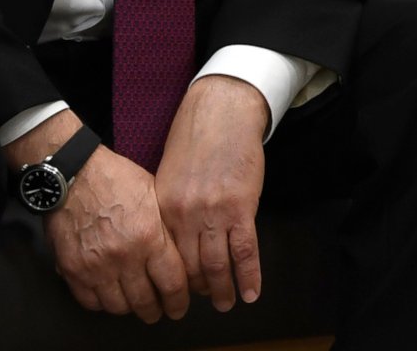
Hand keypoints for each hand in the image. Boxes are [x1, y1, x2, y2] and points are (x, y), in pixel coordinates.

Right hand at [26, 121, 191, 320]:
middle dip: (156, 310)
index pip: (172, 284)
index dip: (179, 301)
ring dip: (130, 308)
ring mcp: (96, 266)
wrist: (75, 174)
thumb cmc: (117, 178)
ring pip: (118, 306)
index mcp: (149, 237)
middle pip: (145, 301)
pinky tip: (110, 295)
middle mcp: (124, 257)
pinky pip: (90, 301)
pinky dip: (102, 303)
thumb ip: (166, 230)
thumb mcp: (155, 196)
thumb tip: (180, 257)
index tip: (180, 306)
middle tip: (160, 310)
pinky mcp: (73, 270)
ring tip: (136, 303)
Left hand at [155, 75, 269, 310]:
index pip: (169, 257)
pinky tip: (251, 292)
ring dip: (224, 290)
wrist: (223, 112)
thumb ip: (171, 208)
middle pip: (191, 267)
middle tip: (208, 301)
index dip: (178, 278)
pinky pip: (245, 252)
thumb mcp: (170, 175)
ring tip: (228, 303)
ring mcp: (214, 214)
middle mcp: (185, 216)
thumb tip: (177, 239)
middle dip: (200, 289)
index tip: (184, 289)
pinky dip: (250, 276)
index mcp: (164, 208)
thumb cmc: (196, 139)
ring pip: (218, 266)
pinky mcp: (241, 207)